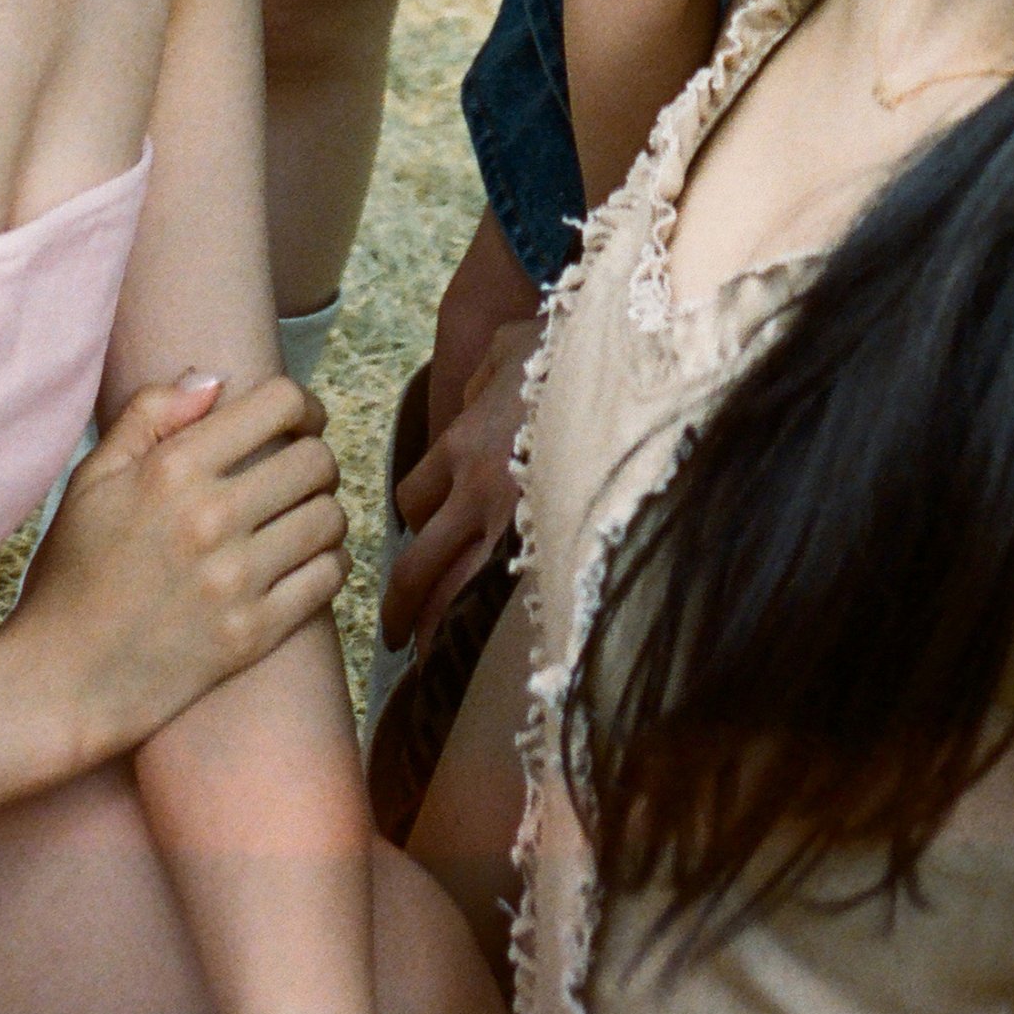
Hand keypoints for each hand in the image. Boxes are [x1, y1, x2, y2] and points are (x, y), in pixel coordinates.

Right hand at [5, 373, 348, 769]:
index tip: (300, 420)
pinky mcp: (252, 635)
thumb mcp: (92, 479)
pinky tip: (307, 562)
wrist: (60, 683)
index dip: (302, 404)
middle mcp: (210, 518)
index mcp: (172, 469)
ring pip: (329, 517)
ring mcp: (234, 580)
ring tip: (302, 518)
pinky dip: (329, 563)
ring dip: (324, 511)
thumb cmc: (72, 575)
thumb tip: (215, 378)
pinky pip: (328, 578)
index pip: (279, 403)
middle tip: (300, 474)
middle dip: (316, 458)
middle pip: (315, 459)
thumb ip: (150, 413)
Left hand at [385, 226, 540, 655]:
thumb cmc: (563, 347)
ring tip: (436, 666)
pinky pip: (512, 600)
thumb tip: (481, 391)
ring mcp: (515, 523)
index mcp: (461, 445)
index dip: (415, 523)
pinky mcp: (553, 541)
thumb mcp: (507, 348)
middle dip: (404, 608)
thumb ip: (484, 378)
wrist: (615, 359)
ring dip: (441, 633)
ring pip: (459, 596)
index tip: (422, 538)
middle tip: (397, 637)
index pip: (412, 501)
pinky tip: (497, 655)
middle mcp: (476, 493)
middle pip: (419, 567)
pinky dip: (496, 631)